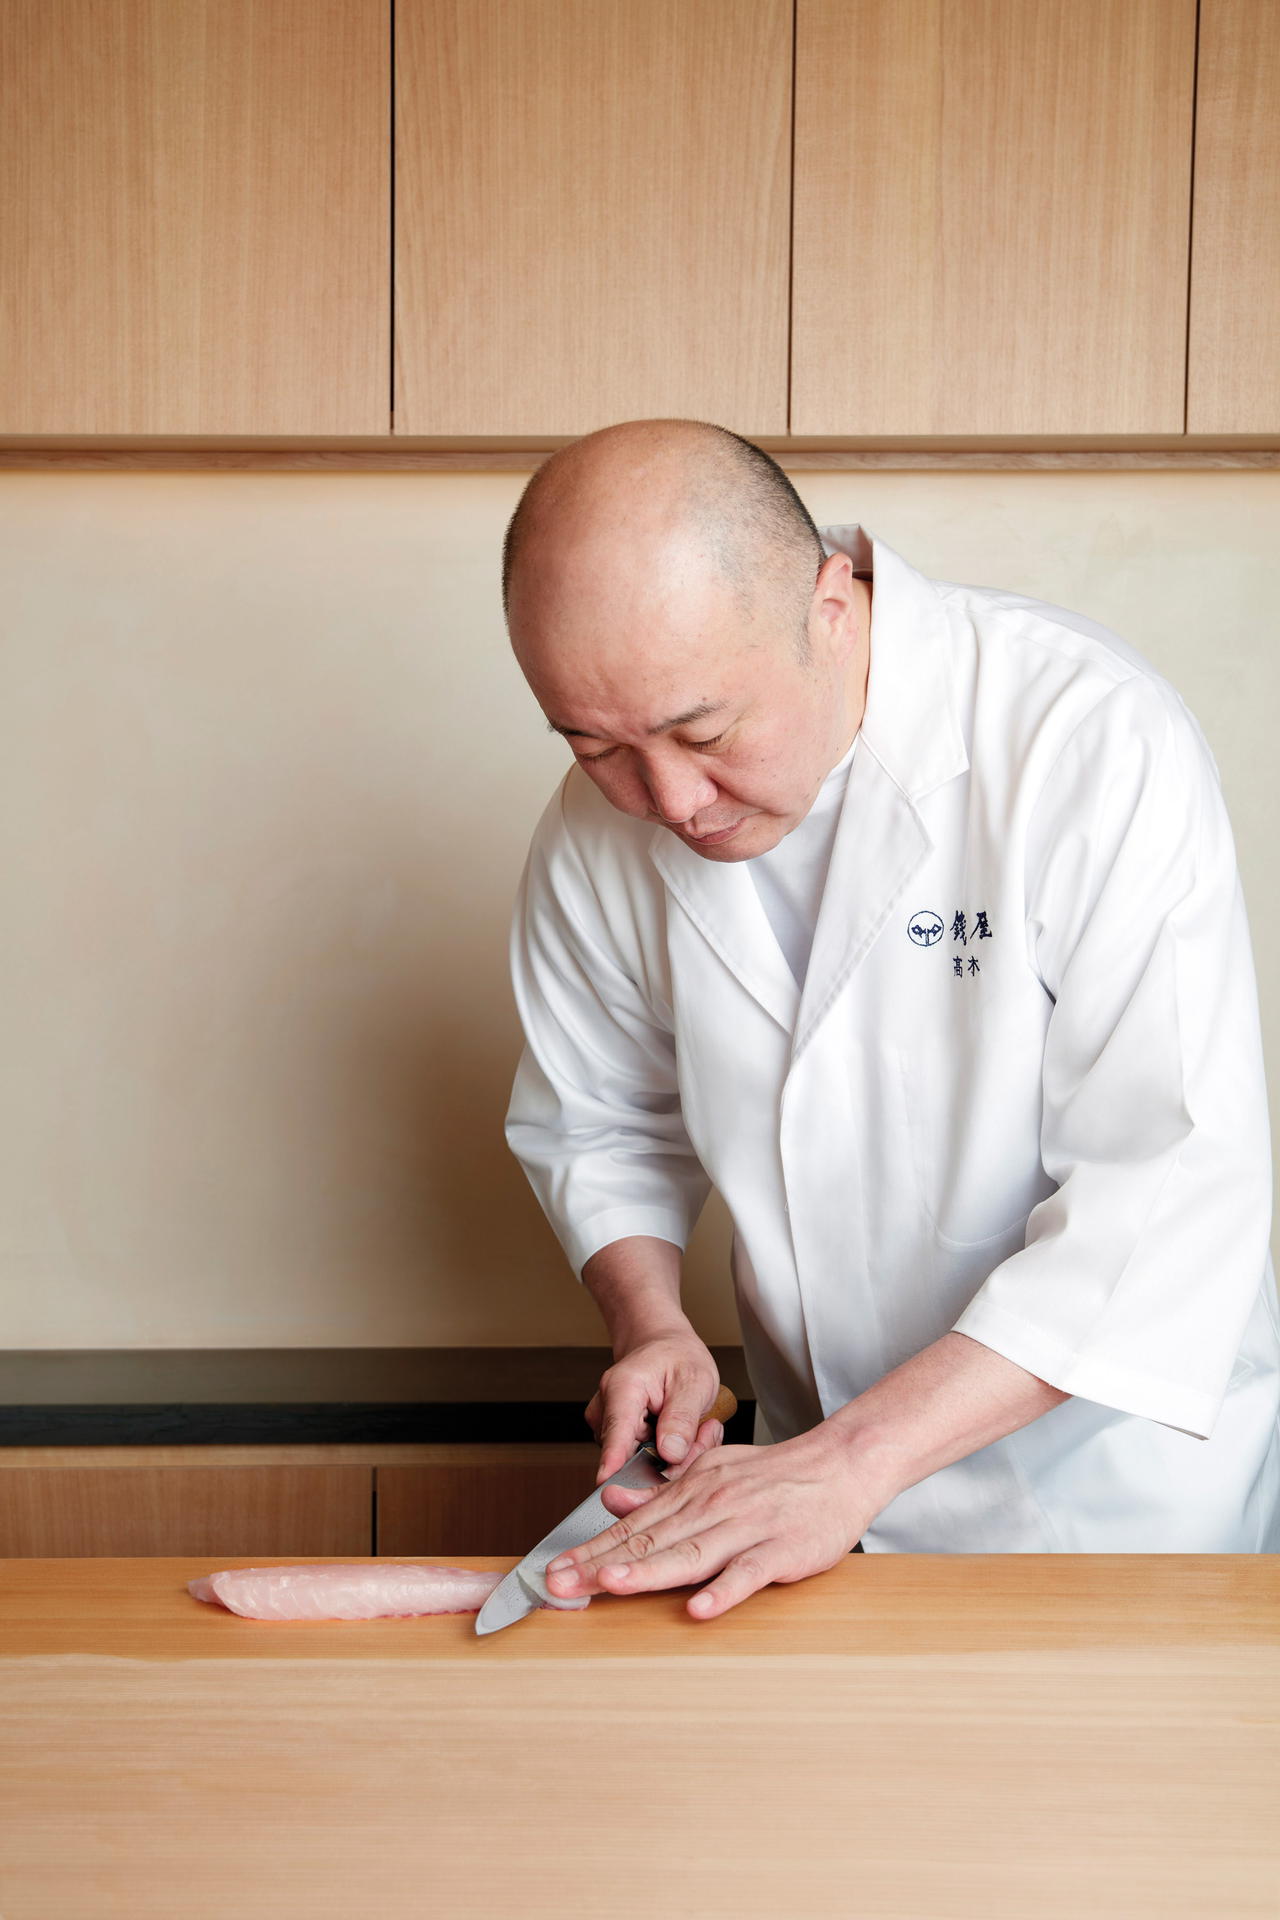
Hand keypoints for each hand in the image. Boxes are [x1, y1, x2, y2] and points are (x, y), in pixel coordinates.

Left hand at [545, 1425, 881, 1618]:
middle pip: (649, 1541)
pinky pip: (748, 1573)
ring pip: (690, 1553)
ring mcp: (745, 1529)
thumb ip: (660, 1490)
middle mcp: (711, 1507)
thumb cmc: (774, 1476)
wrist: (839, 1464)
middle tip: (558, 1584)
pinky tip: (698, 1609)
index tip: (552, 1570)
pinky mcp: (780, 1551)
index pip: (632, 1526)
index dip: (590, 1549)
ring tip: (610, 1586)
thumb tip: (611, 1498)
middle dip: (600, 1563)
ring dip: (649, 1571)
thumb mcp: (710, 1471)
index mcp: (691, 1491)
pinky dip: (723, 1591)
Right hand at [584, 1332, 724, 1481]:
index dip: (613, 1460)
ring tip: (694, 1427)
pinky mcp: (615, 1439)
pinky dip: (668, 1454)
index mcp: (623, 1387)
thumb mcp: (694, 1379)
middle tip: (705, 1431)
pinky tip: (681, 1434)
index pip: (617, 1431)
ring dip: (675, 1456)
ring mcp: (608, 1426)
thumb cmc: (677, 1357)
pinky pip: (643, 1462)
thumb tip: (670, 1454)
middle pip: (635, 1457)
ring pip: (642, 1463)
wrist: (663, 1347)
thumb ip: (682, 1417)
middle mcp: (607, 1408)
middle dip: (675, 1458)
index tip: (606, 1482)